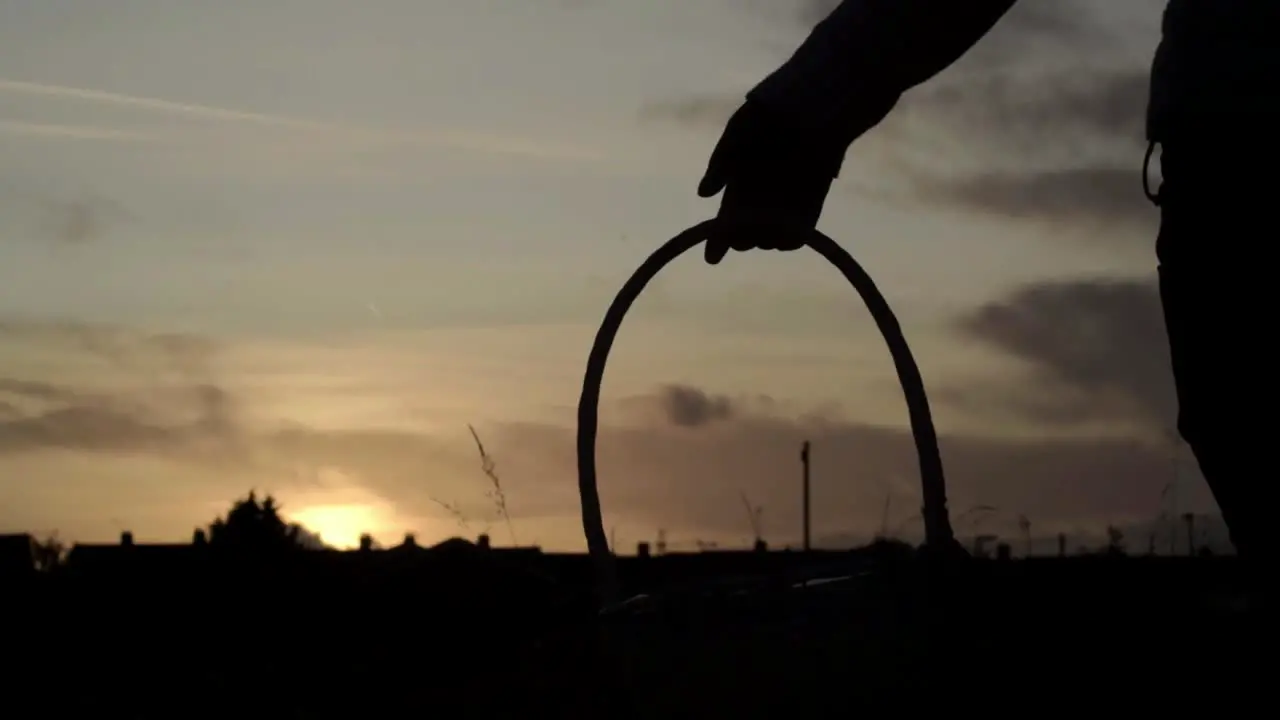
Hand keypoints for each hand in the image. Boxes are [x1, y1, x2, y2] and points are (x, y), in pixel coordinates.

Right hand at [697, 99, 844, 264]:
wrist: (813, 108)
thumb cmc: (770, 117)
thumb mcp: (736, 136)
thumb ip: (719, 164)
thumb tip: (703, 194)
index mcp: (738, 187)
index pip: (723, 224)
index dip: (716, 243)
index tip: (713, 258)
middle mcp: (759, 202)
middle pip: (745, 237)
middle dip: (743, 237)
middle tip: (746, 221)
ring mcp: (784, 207)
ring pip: (768, 241)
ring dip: (764, 238)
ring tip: (767, 218)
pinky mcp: (809, 211)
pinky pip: (795, 238)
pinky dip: (788, 238)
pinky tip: (785, 226)